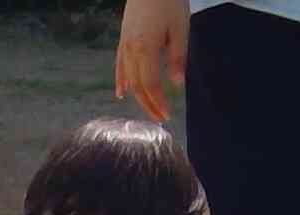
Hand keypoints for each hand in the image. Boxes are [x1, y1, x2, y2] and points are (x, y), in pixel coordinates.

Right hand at [113, 0, 189, 120]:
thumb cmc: (169, 2)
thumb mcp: (180, 28)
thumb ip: (177, 57)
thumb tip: (177, 83)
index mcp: (146, 48)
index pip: (151, 84)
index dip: (158, 102)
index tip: (167, 114)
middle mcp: (132, 49)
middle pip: (138, 86)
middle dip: (149, 104)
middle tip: (159, 117)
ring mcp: (125, 44)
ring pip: (129, 77)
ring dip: (137, 96)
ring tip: (147, 109)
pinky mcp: (124, 38)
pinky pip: (119, 64)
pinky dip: (121, 80)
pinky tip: (121, 92)